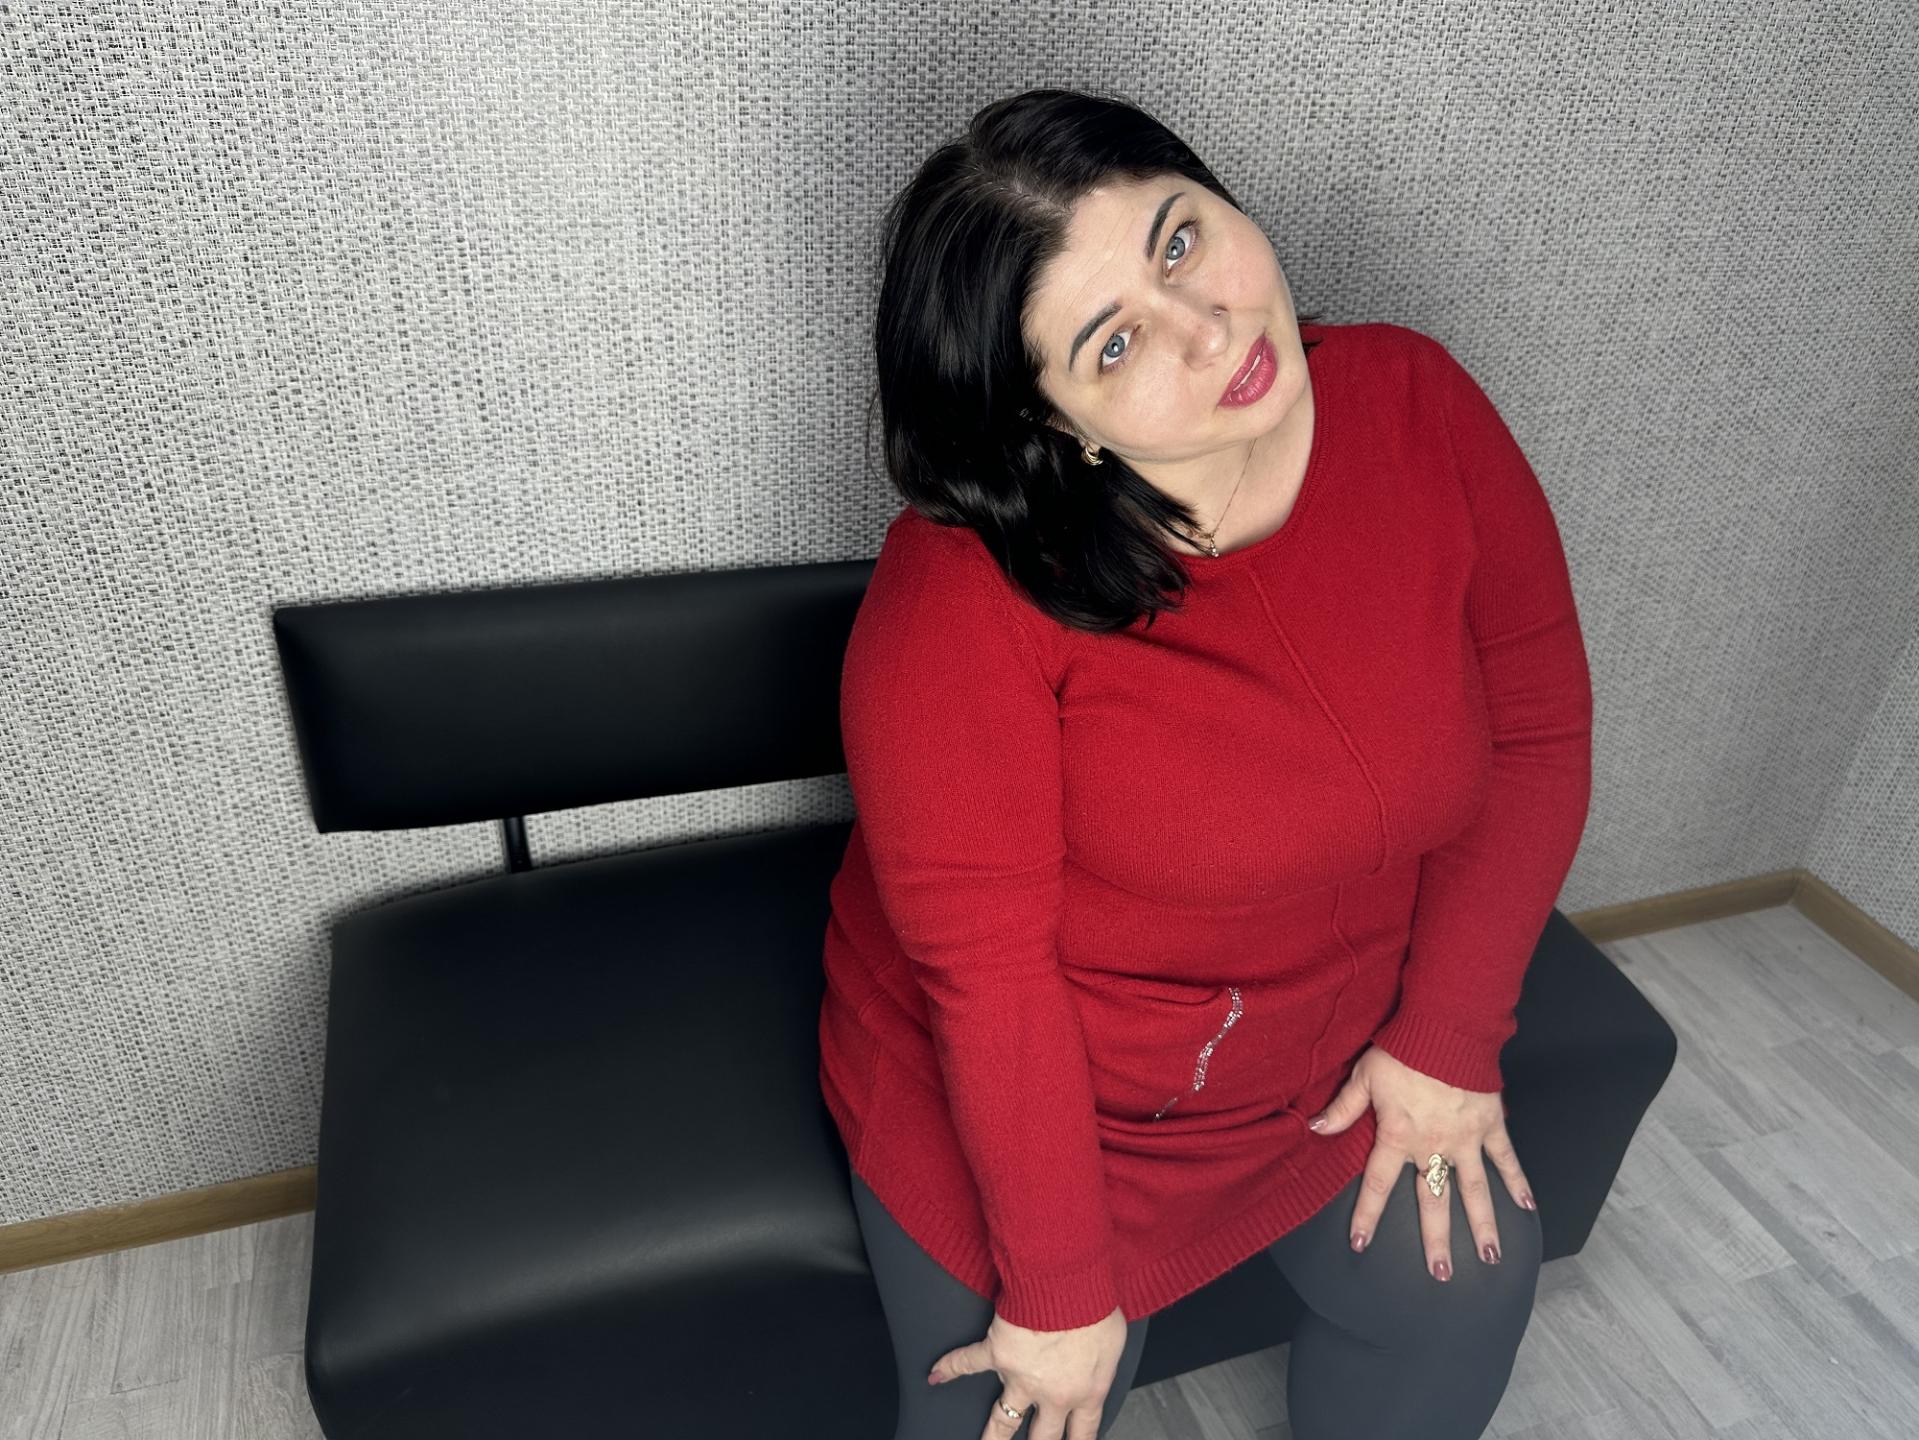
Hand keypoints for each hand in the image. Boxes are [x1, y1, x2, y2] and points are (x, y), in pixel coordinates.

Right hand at [926, 1303, 1127, 1439]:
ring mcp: (1021, 1378)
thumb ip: (1105, 1363)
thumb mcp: (1115, 1343)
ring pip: (1003, 1419)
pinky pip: (967, 1364)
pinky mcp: (997, 1353)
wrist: (1068, 1284)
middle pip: (1043, 1437)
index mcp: (1086, 1392)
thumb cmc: (1097, 1306)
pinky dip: (949, 1368)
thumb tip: (1101, 1360)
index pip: (1082, 1433)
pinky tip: (935, 1376)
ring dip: (993, 1435)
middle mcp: (1053, 1395)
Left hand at [1307, 1043, 1536, 1279]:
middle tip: (1442, 1275)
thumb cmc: (1401, 1051)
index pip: (1378, 1184)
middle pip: (1433, 1202)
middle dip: (1436, 1241)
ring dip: (1482, 1226)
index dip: (1367, 1216)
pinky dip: (1517, 1182)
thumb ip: (1343, 1109)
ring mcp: (1466, 1140)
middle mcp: (1433, 1147)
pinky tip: (1526, 1208)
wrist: (1446, 1030)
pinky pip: (1506, 1159)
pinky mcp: (1490, 1125)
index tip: (1360, 1245)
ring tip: (1489, 1258)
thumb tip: (1316, 1129)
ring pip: (1474, 1191)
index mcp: (1399, 1137)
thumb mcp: (1364, 1077)